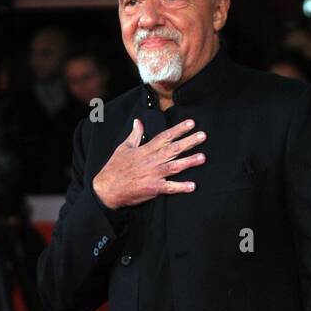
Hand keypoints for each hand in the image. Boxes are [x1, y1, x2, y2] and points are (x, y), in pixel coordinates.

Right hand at [92, 117, 206, 208]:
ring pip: (175, 166)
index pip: (165, 137)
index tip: (191, 123)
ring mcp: (154, 174)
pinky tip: (192, 186)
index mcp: (145, 150)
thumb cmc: (114, 168)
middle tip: (203, 135)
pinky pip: (170, 188)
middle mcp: (152, 160)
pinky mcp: (153, 188)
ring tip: (202, 157)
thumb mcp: (123, 148)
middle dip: (189, 142)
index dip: (179, 129)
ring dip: (189, 162)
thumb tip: (138, 122)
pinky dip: (181, 187)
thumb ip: (135, 135)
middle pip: (174, 149)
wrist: (107, 188)